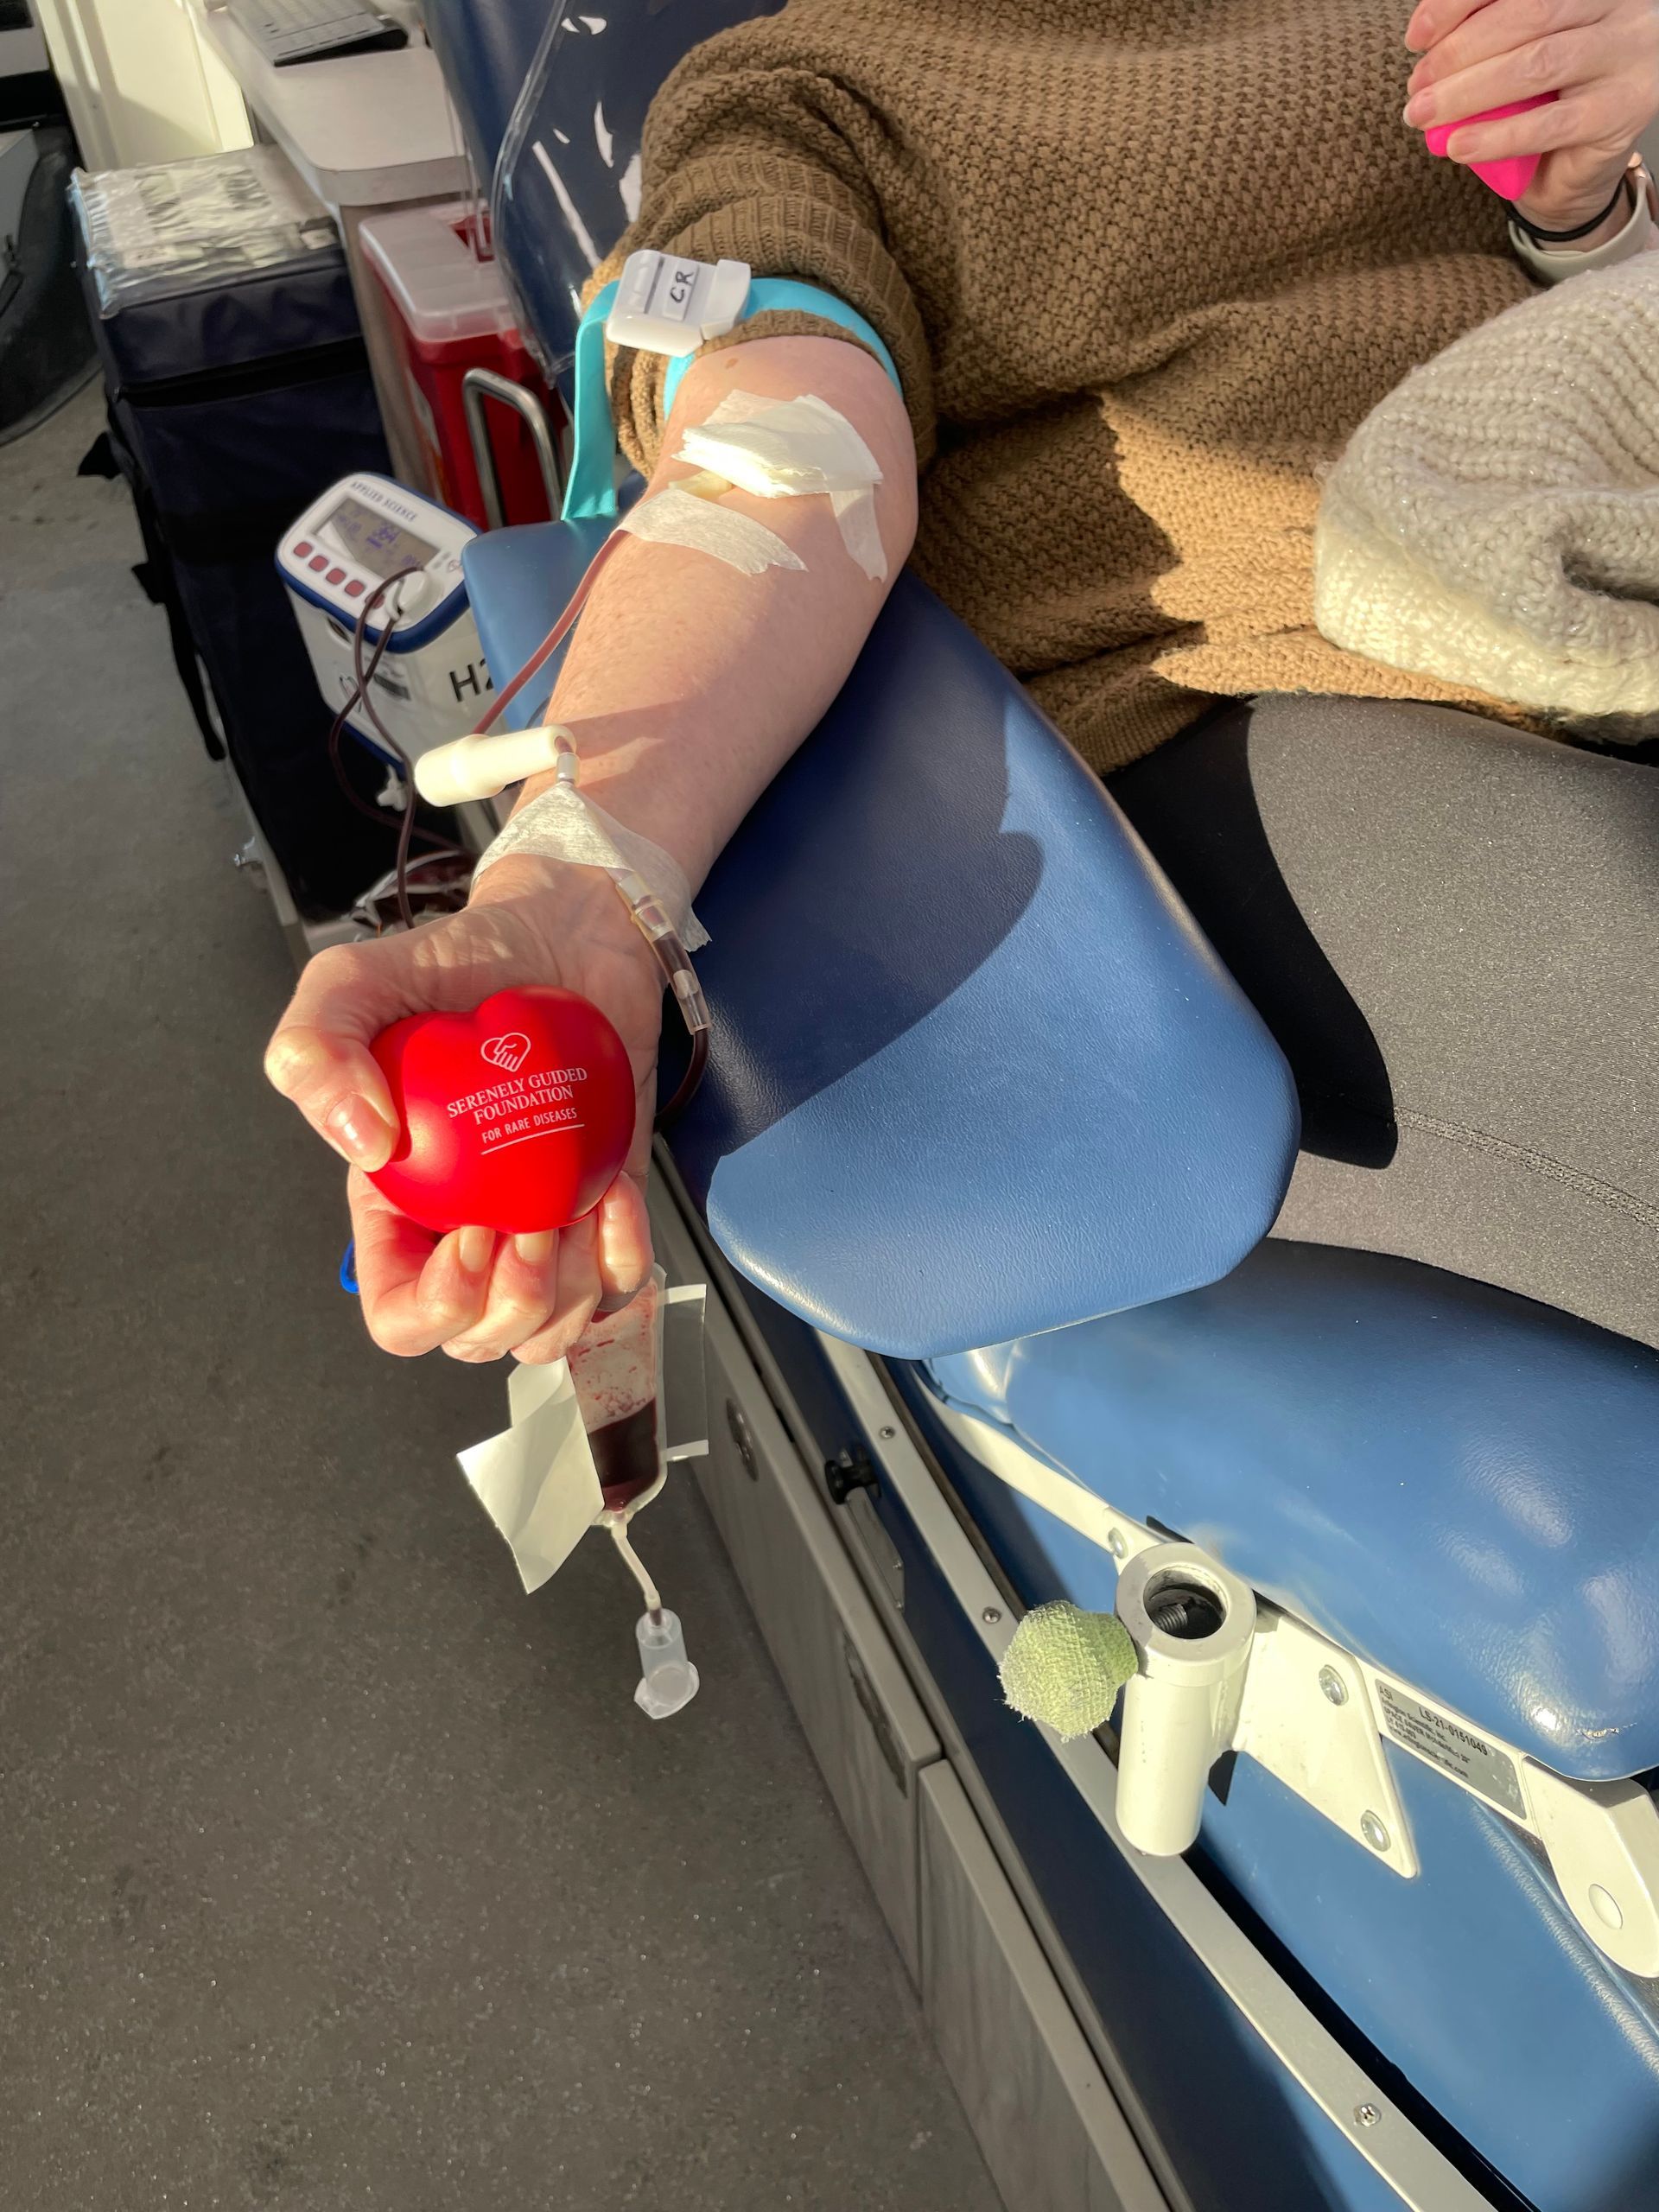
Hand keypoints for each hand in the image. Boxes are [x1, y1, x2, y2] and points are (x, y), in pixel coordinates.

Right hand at [265, 856, 663, 1362]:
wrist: (563, 936)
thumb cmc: (458, 964)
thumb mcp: (353, 984)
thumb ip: (314, 1050)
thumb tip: (362, 1143)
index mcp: (399, 1204)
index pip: (399, 1315)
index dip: (433, 1306)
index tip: (468, 1234)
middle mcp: (467, 1231)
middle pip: (478, 1338)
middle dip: (512, 1304)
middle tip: (532, 1224)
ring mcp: (542, 1227)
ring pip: (551, 1327)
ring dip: (572, 1290)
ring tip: (575, 1209)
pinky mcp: (607, 1210)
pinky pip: (621, 1283)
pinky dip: (625, 1257)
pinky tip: (617, 1196)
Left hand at [1404, 0, 1658, 232]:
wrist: (1578, 168)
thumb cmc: (1543, 104)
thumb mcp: (1511, 58)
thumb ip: (1486, 39)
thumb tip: (1426, 43)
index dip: (1460, 4)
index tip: (1417, 36)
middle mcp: (1617, 8)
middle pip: (1528, 14)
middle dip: (1459, 51)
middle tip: (1419, 87)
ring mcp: (1626, 56)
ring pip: (1537, 64)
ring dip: (1469, 91)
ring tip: (1426, 115)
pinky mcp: (1620, 112)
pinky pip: (1549, 124)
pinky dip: (1497, 136)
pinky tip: (1459, 146)